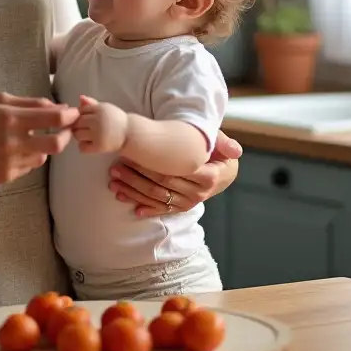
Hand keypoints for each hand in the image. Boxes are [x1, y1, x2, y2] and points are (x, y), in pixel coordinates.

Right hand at [0, 92, 76, 185]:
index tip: (73, 114)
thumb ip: (29, 103)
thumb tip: (58, 107)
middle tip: (64, 131)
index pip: (54, 119)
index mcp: (11, 118)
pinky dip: (28, 158)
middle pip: (57, 144)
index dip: (70, 116)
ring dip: (43, 148)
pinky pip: (29, 167)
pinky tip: (13, 152)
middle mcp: (13, 141)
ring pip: (43, 157)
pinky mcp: (6, 177)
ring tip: (29, 140)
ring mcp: (10, 162)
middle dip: (66, 136)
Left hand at [72, 94, 127, 152]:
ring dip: (80, 136)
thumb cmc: (115, 120)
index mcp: (100, 109)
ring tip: (89, 136)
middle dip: (79, 125)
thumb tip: (80, 97)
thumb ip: (92, 103)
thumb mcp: (105, 108)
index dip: (82, 115)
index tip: (89, 119)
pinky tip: (89, 144)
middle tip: (87, 129)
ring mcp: (98, 134)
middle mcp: (98, 120)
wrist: (130, 133)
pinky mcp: (99, 146)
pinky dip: (83, 147)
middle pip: (77, 122)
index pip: (81, 111)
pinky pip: (82, 147)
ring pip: (77, 135)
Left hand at [108, 130, 242, 216]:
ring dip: (133, 191)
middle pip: (160, 185)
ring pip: (157, 198)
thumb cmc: (215, 150)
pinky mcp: (181, 208)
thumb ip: (222, 141)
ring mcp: (188, 202)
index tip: (129, 156)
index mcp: (207, 176)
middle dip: (135, 177)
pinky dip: (144, 207)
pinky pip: (161, 209)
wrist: (221, 171)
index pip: (172, 171)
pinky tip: (128, 204)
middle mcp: (198, 192)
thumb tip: (237, 149)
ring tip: (114, 182)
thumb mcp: (219, 142)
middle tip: (114, 168)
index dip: (149, 165)